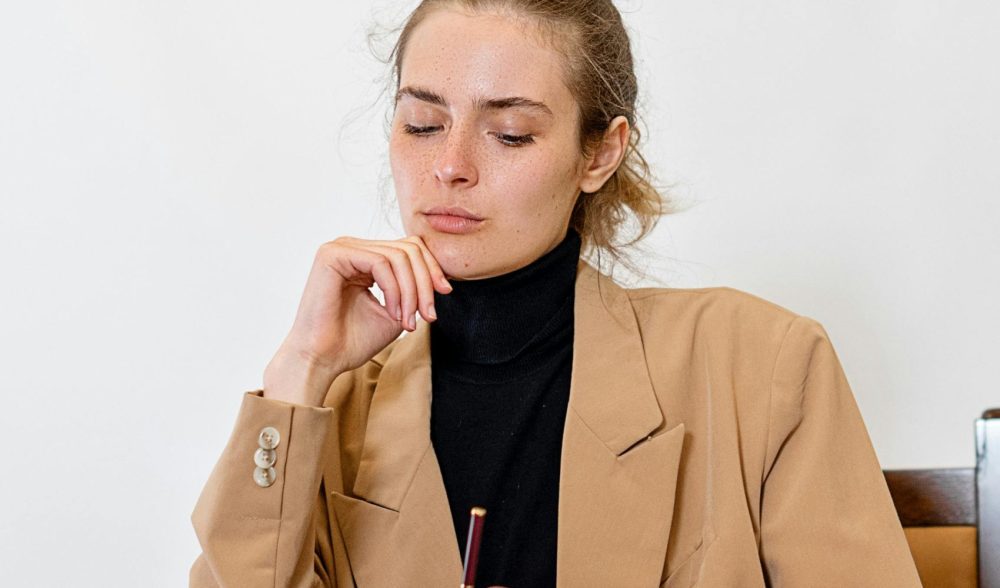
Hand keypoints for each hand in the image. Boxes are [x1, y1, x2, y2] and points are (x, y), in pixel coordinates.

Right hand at [263, 235, 451, 405]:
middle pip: (408, 248)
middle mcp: (352, 247)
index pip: (409, 248)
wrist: (322, 360)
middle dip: (425, 282)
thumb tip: (440, 278)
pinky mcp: (332, 255)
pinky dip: (395, 290)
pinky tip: (393, 313)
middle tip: (429, 315)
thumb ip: (413, 290)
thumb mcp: (396, 311)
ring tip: (408, 320)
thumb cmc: (353, 341)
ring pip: (398, 255)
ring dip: (411, 291)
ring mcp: (341, 248)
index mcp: (365, 257)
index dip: (431, 268)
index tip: (445, 293)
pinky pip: (380, 262)